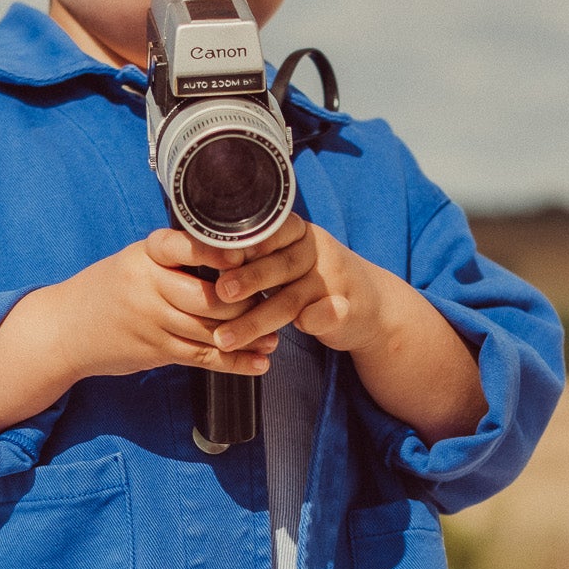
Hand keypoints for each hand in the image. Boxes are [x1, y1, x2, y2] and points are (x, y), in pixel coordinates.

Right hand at [51, 229, 278, 381]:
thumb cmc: (109, 290)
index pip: (183, 246)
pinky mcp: (155, 350)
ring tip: (274, 337)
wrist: (64, 330)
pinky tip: (259, 363)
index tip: (246, 253)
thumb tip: (234, 255)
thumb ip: (174, 259)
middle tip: (275, 302)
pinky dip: (234, 362)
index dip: (217, 251)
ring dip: (248, 335)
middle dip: (245, 302)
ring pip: (209, 329)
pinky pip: (202, 357)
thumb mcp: (134, 262)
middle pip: (207, 296)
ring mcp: (150, 320)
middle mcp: (148, 285)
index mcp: (145, 255)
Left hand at [207, 216, 391, 353]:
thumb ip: (251, 257)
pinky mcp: (347, 308)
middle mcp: (315, 250)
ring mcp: (333, 279)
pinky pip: (325, 314)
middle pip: (279, 264)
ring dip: (259, 318)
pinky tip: (290, 335)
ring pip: (293, 297)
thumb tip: (197, 255)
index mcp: (296, 232)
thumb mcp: (284, 260)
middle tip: (220, 293)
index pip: (268, 230)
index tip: (216, 257)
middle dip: (248, 279)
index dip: (242, 244)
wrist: (370, 304)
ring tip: (227, 337)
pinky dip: (312, 322)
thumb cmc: (312, 279)